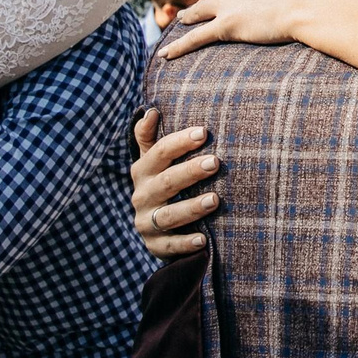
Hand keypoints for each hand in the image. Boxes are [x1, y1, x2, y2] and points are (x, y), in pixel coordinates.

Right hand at [129, 108, 218, 257]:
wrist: (155, 229)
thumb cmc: (162, 184)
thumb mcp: (153, 161)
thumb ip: (150, 138)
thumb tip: (152, 110)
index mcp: (143, 171)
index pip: (158, 153)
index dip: (179, 142)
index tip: (203, 132)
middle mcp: (142, 196)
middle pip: (166, 182)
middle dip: (190, 171)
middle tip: (215, 162)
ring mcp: (147, 222)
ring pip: (169, 215)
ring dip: (192, 207)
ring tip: (215, 199)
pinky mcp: (155, 246)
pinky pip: (170, 246)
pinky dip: (186, 243)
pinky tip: (204, 239)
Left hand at [157, 0, 308, 59]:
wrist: (308, 2)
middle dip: (217, 0)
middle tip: (216, 8)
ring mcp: (227, 3)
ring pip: (200, 10)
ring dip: (189, 15)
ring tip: (180, 18)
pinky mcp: (226, 26)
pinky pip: (196, 37)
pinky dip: (179, 46)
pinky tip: (165, 54)